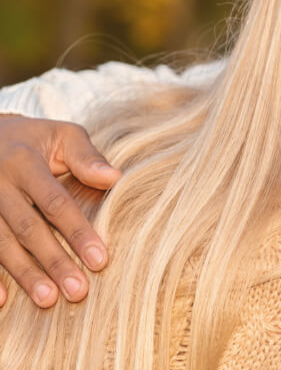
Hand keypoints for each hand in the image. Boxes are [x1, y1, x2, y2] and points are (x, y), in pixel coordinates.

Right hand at [0, 114, 119, 306]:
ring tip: (47, 300)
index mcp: (24, 162)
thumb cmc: (33, 140)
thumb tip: (115, 178)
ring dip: (24, 274)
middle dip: (54, 261)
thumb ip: (86, 156)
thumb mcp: (61, 135)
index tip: (100, 260)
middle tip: (78, 291)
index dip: (78, 232)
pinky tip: (3, 299)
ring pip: (1, 244)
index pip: (56, 202)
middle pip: (28, 229)